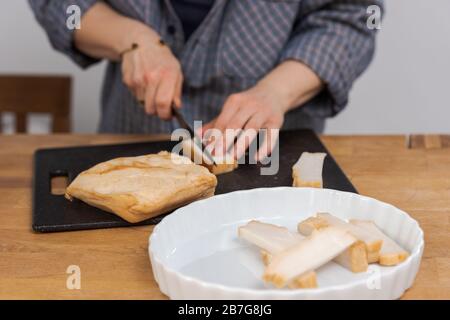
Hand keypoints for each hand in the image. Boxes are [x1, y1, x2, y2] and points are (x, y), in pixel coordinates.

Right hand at [121, 39, 182, 119]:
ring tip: (152, 87)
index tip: (168, 115)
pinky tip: (144, 82)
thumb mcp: (176, 71)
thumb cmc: (162, 59)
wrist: (141, 42)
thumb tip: (176, 108)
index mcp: (167, 75)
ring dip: (148, 101)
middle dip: (157, 111)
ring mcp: (138, 79)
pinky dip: (141, 94)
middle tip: (161, 104)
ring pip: (143, 104)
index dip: (165, 115)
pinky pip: (135, 96)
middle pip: (151, 109)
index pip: (163, 103)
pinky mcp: (128, 80)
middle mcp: (151, 77)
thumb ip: (177, 91)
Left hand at [199, 60, 322, 161]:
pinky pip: (270, 135)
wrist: (273, 92)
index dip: (215, 136)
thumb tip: (198, 135)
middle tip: (216, 154)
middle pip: (235, 124)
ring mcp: (263, 112)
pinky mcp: (276, 120)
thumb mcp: (232, 108)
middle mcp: (249, 105)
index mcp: (235, 101)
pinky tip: (257, 158)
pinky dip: (264, 147)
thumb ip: (216, 123)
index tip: (208, 149)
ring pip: (251, 129)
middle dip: (225, 141)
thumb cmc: (248, 104)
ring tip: (233, 157)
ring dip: (241, 144)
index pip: (223, 121)